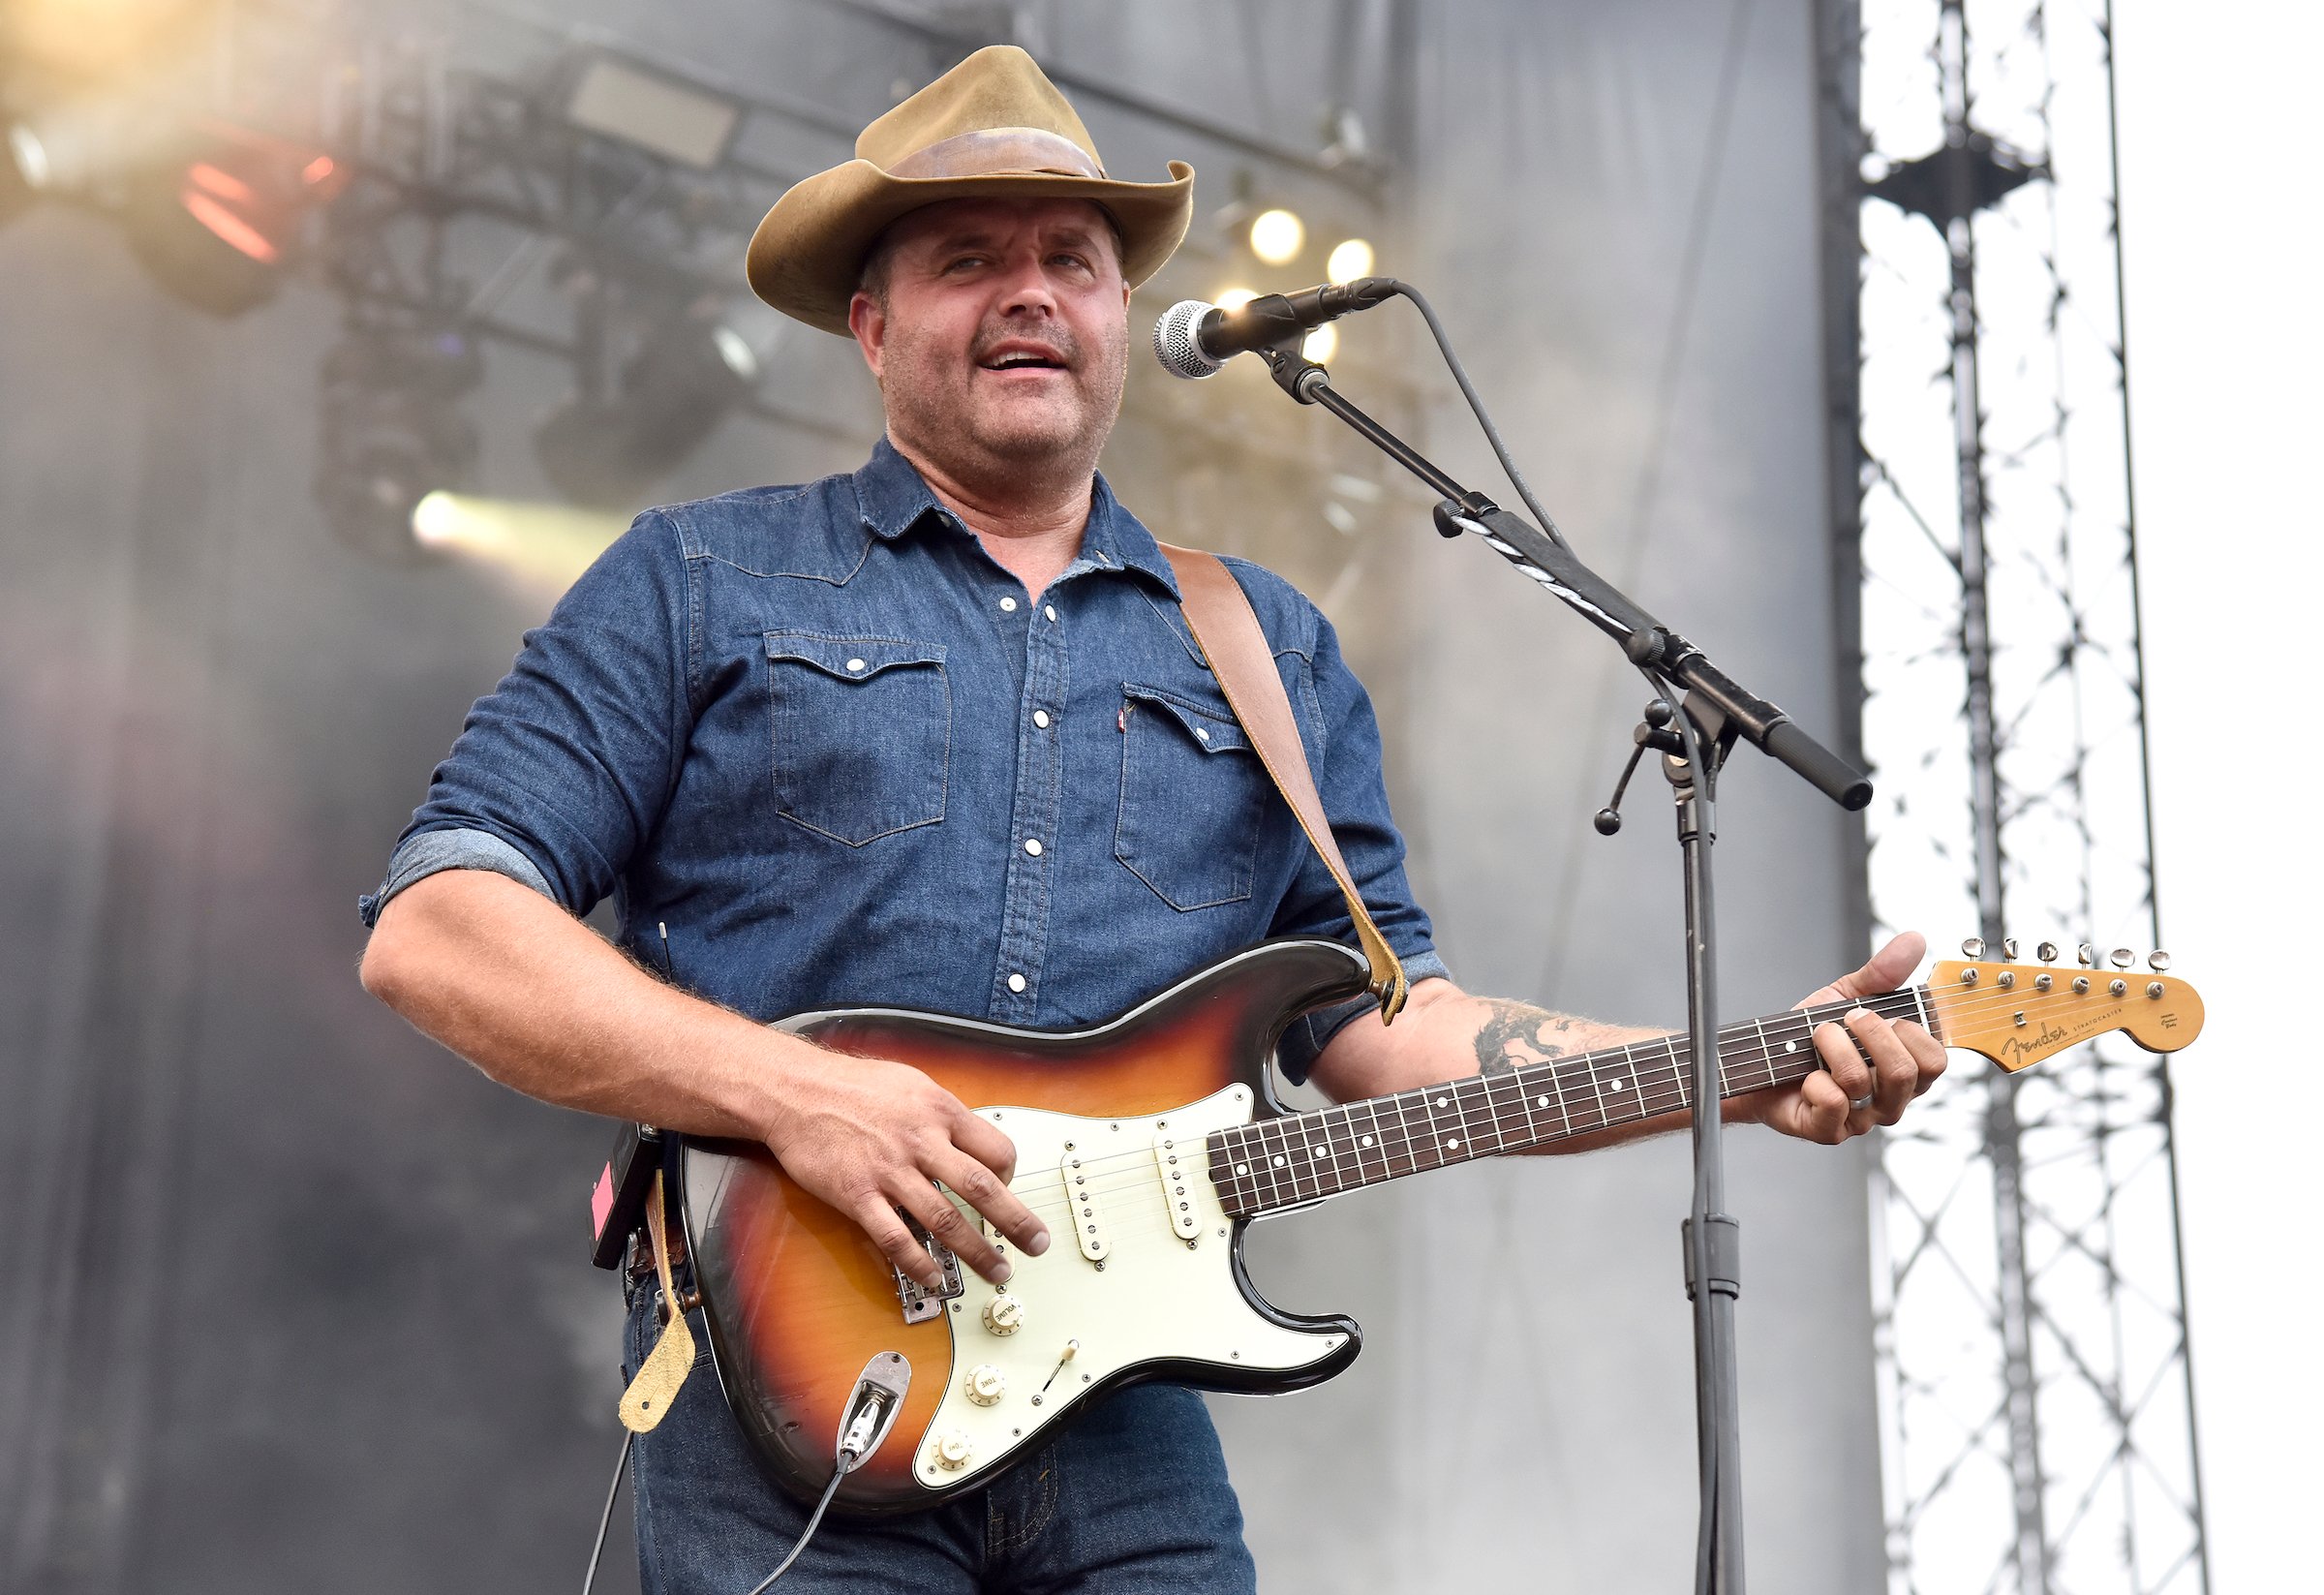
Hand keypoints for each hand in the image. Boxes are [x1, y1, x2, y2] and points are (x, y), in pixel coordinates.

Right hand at [760, 1049, 1050, 1287]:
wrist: (795, 1090)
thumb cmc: (852, 1085)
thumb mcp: (911, 1084)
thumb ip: (942, 1114)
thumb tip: (970, 1138)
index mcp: (939, 1111)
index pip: (994, 1148)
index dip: (1010, 1174)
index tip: (1008, 1190)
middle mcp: (921, 1142)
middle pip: (981, 1188)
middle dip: (1015, 1222)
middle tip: (1036, 1244)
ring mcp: (890, 1171)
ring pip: (944, 1219)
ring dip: (976, 1251)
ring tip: (996, 1271)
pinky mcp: (858, 1195)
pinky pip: (895, 1237)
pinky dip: (919, 1262)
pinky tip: (935, 1277)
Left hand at [1747, 931, 1946, 1143]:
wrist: (1760, 1060)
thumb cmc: (1808, 1036)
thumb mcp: (1845, 996)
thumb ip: (1882, 973)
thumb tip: (1914, 939)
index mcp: (1904, 1070)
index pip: (1935, 1061)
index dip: (1913, 1034)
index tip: (1885, 1015)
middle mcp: (1889, 1099)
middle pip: (1905, 1072)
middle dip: (1871, 1034)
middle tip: (1847, 1018)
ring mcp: (1860, 1119)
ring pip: (1863, 1082)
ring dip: (1834, 1047)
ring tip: (1817, 1037)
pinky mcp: (1828, 1131)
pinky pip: (1833, 1104)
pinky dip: (1814, 1082)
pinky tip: (1806, 1076)